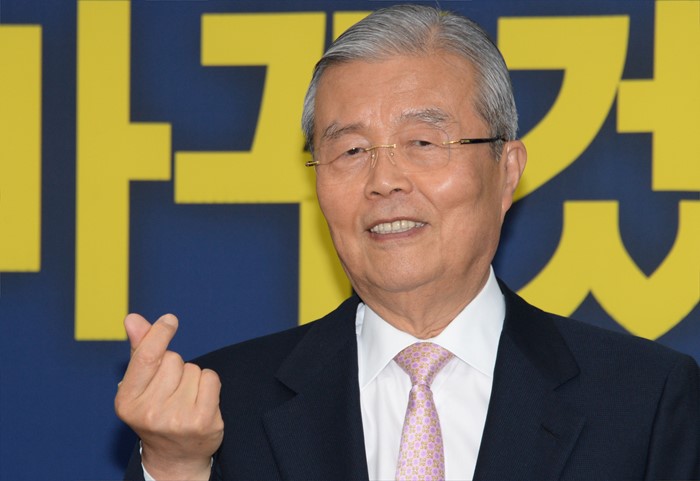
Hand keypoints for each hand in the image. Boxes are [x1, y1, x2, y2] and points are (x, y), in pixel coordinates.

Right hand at [115, 313, 223, 480]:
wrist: (176, 457)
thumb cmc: (156, 413)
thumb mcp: (140, 387)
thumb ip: (139, 351)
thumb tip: (133, 319)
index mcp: (127, 401)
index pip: (147, 357)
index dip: (159, 334)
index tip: (170, 320)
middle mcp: (150, 412)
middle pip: (173, 360)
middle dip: (175, 367)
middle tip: (171, 390)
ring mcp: (177, 419)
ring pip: (193, 369)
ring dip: (192, 378)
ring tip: (184, 399)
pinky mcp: (202, 421)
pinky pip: (211, 379)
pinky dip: (208, 384)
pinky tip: (200, 402)